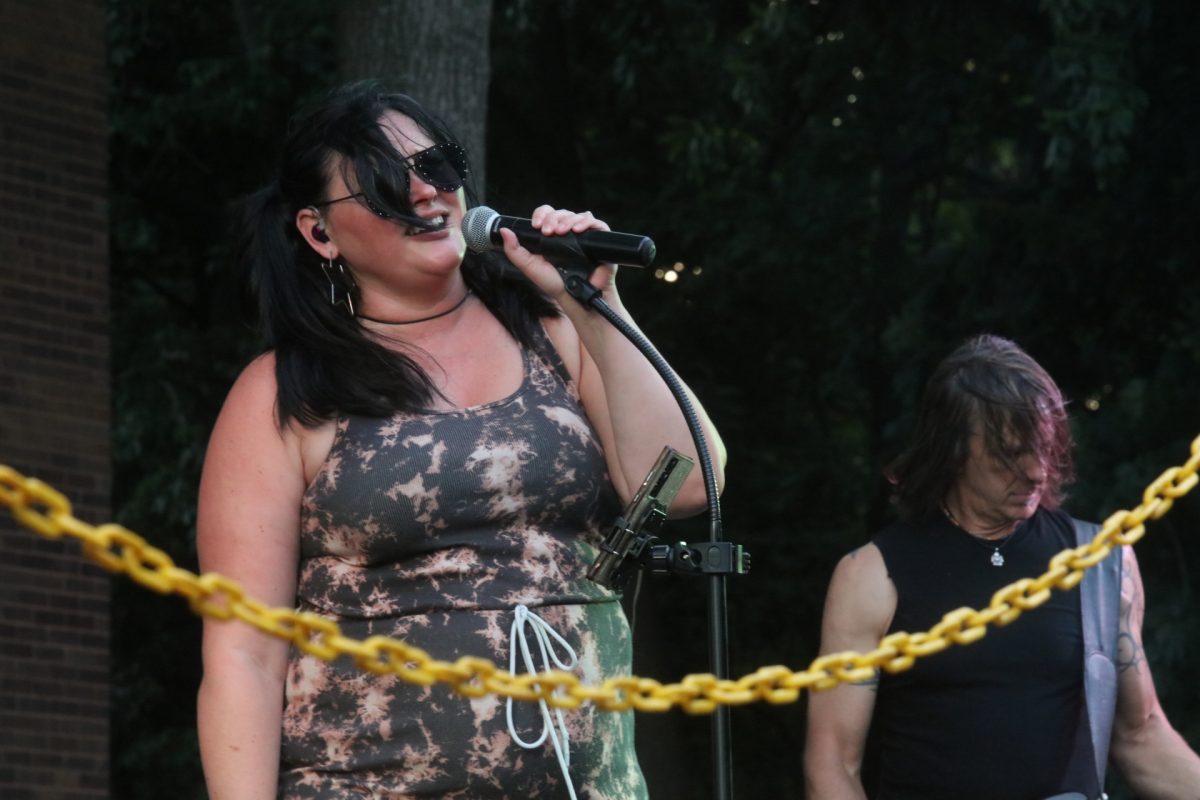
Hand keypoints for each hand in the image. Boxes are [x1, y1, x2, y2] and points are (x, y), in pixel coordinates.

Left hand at [498, 205, 617, 301]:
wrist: (575, 297)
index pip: (547, 214)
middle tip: (549, 231)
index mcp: (552, 236)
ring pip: (578, 215)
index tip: (537, 225)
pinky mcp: (600, 240)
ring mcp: (585, 235)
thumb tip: (505, 231)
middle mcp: (569, 232)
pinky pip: (596, 224)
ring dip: (568, 220)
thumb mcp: (530, 267)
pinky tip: (579, 230)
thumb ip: (515, 251)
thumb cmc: (555, 284)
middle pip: (562, 212)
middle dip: (554, 218)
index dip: (542, 215)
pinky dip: (587, 223)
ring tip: (563, 231)